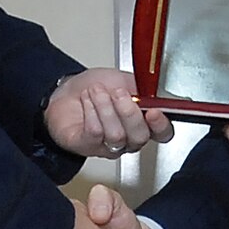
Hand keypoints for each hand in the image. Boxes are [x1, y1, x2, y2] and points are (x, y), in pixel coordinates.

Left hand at [44, 68, 175, 157]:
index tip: (154, 111)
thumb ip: (143, 89)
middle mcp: (129, 138)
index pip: (163, 133)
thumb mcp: (123, 81)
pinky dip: (91, 112)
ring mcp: (109, 146)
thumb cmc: (95, 88)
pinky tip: (87, 102)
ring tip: (95, 93)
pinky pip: (96, 134)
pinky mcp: (88, 147)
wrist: (65, 92)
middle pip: (140, 137)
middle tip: (116, 93)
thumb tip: (160, 93)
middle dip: (128, 112)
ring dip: (105, 108)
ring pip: (117, 135)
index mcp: (143, 122)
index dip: (161, 125)